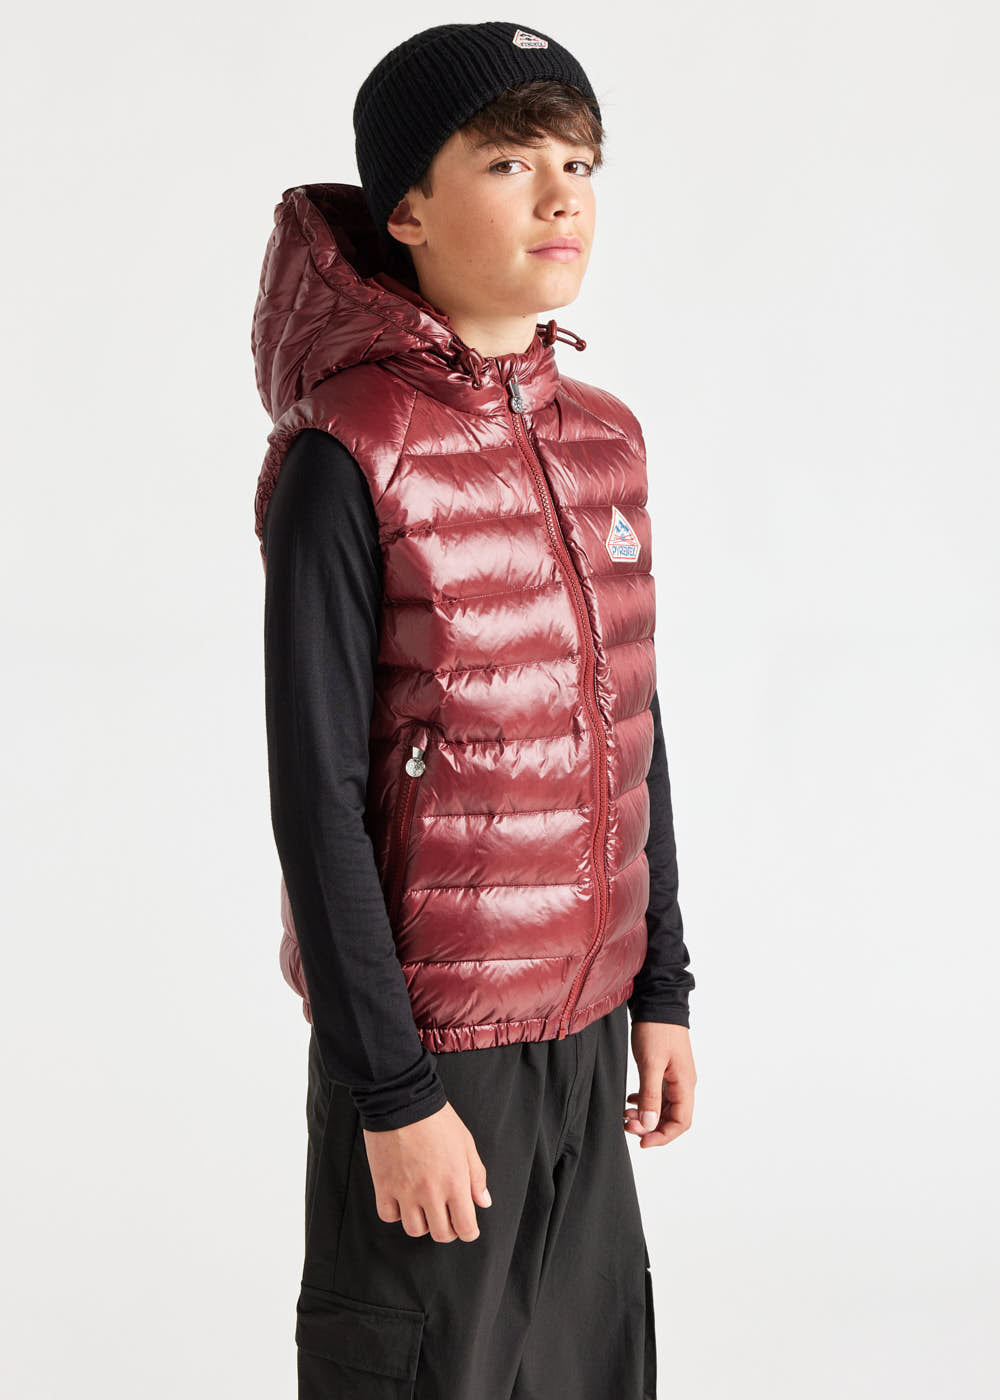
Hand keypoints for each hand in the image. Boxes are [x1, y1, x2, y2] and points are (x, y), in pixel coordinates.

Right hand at [362, 1100, 491, 1241]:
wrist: (402, 1100)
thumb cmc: (437, 1119)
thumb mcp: (466, 1143)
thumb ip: (477, 1176)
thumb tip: (483, 1202)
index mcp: (455, 1182)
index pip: (466, 1227)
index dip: (469, 1232)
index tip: (467, 1228)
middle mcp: (430, 1192)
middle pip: (441, 1234)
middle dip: (448, 1229)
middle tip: (447, 1216)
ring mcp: (405, 1191)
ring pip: (414, 1230)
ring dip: (422, 1223)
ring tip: (424, 1207)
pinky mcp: (383, 1186)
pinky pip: (388, 1216)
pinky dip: (396, 1213)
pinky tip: (402, 1199)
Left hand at [624, 1021, 695, 1147]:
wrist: (657, 1002)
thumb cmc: (657, 1030)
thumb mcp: (651, 1064)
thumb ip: (651, 1096)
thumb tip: (649, 1125)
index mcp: (684, 1085)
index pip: (681, 1122)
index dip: (662, 1136)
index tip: (642, 1141)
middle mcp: (682, 1083)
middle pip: (671, 1118)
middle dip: (650, 1126)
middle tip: (627, 1124)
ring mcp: (674, 1077)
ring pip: (662, 1107)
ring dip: (646, 1115)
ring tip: (626, 1113)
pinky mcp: (664, 1069)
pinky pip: (657, 1094)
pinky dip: (645, 1102)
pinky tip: (631, 1100)